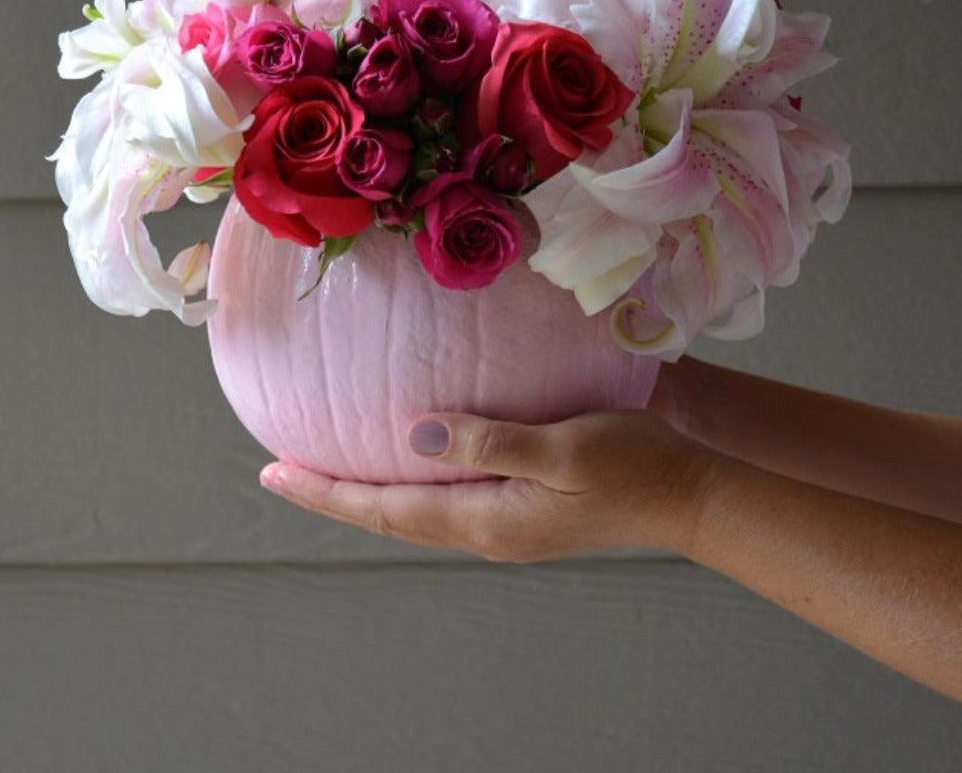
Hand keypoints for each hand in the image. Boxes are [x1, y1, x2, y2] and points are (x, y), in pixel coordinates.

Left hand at [258, 371, 716, 562]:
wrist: (687, 495)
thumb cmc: (632, 463)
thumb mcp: (561, 447)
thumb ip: (487, 440)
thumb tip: (413, 432)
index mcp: (487, 518)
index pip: (386, 508)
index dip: (327, 490)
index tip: (275, 471)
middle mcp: (486, 530)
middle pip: (390, 515)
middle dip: (333, 493)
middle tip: (280, 469)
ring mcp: (504, 524)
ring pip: (414, 510)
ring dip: (366, 491)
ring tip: (327, 468)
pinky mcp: (521, 511)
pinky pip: (443, 501)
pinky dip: (407, 485)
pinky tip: (405, 461)